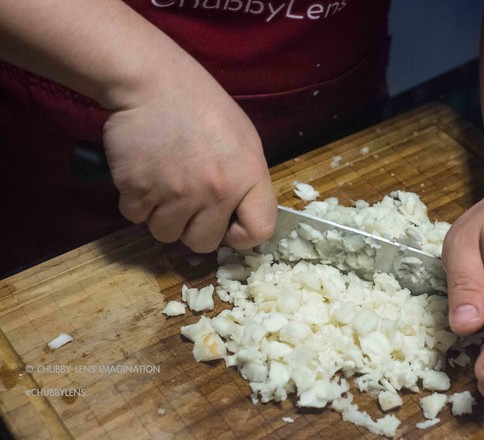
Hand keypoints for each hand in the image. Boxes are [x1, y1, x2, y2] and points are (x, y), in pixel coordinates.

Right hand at [103, 62, 276, 252]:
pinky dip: (136, 201)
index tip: (228, 225)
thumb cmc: (200, 104)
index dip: (242, 235)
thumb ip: (245, 179)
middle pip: (203, 243)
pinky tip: (144, 174)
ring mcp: (175, 193)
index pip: (259, 231)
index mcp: (248, 176)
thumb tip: (236, 215)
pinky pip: (136, 217)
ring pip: (166, 234)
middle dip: (193, 228)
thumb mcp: (242, 138)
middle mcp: (215, 191)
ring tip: (163, 183)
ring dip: (161, 216)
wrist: (150, 80)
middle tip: (186, 201)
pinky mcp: (138, 190)